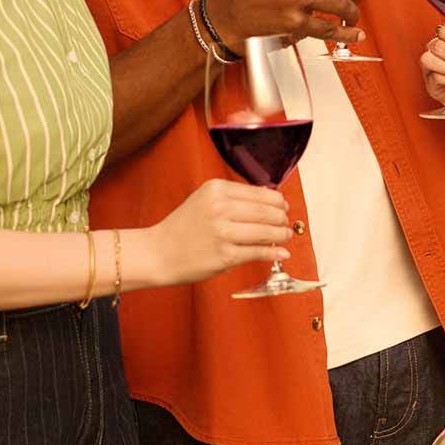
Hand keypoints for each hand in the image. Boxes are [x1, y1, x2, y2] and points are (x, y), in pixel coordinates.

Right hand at [150, 179, 291, 284]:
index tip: (283, 207)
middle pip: (267, 211)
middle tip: (286, 223)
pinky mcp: (225, 255)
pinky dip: (274, 252)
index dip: (277, 202)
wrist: (158, 252)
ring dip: (282, 234)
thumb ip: (234, 197)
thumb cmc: (183, 227)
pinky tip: (281, 252)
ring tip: (286, 236)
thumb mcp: (205, 199)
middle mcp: (220, 207)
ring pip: (266, 231)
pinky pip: (258, 252)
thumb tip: (270, 198)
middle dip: (282, 218)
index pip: (260, 193)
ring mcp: (223, 232)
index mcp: (217, 189)